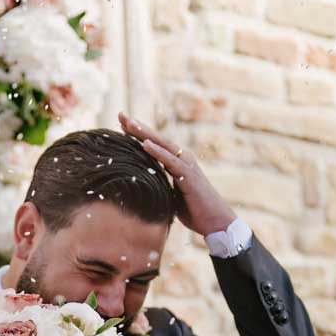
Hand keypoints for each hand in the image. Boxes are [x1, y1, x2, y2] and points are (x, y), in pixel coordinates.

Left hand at [119, 111, 234, 237]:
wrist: (214, 221)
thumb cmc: (193, 210)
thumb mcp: (170, 195)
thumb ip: (159, 185)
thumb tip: (141, 188)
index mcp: (176, 162)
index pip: (154, 144)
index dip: (137, 133)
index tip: (120, 123)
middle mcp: (182, 158)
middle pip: (156, 139)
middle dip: (138, 127)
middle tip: (120, 114)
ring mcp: (186, 165)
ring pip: (162, 145)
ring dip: (145, 134)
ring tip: (129, 123)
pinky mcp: (188, 175)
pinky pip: (170, 161)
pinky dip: (157, 152)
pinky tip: (144, 144)